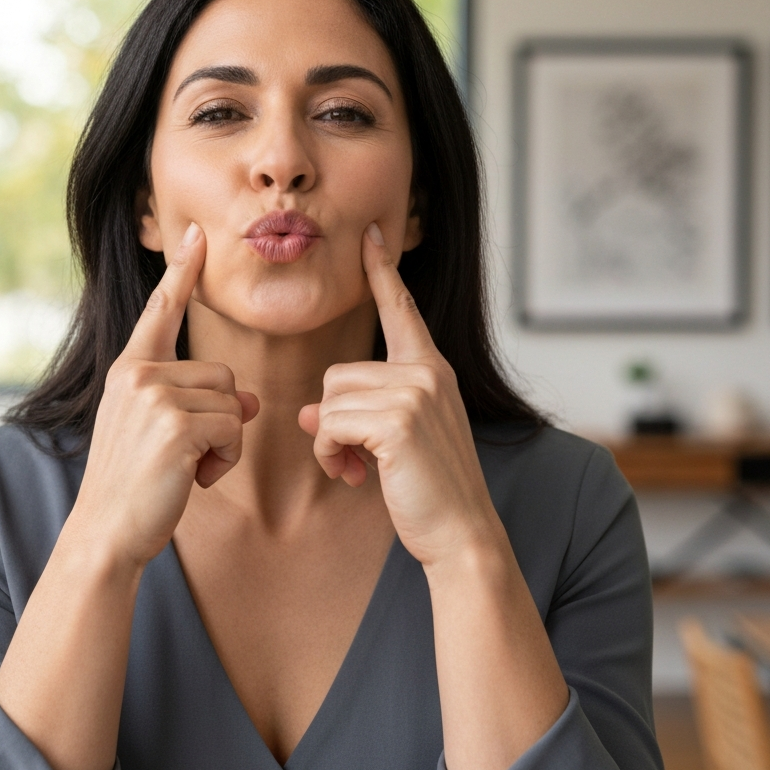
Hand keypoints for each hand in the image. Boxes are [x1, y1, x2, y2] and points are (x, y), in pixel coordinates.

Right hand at [73, 222, 258, 567]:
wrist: (106, 532)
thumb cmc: (134, 484)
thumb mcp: (159, 432)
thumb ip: (194, 402)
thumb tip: (249, 398)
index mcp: (128, 370)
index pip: (160, 312)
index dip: (181, 272)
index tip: (195, 233)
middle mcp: (138, 374)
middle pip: (222, 374)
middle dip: (220, 418)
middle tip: (186, 454)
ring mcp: (154, 397)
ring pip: (232, 401)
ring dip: (224, 442)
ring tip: (187, 468)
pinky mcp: (175, 425)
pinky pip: (234, 428)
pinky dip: (226, 459)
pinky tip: (195, 478)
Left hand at [298, 223, 497, 566]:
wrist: (462, 534)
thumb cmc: (429, 489)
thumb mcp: (393, 440)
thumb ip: (358, 413)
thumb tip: (307, 414)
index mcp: (431, 370)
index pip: (401, 310)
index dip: (382, 272)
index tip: (371, 234)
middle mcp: (427, 372)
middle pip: (338, 374)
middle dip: (334, 420)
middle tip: (353, 459)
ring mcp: (415, 393)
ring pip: (331, 399)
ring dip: (330, 441)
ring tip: (356, 469)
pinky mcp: (399, 422)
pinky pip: (331, 425)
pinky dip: (329, 455)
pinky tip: (352, 475)